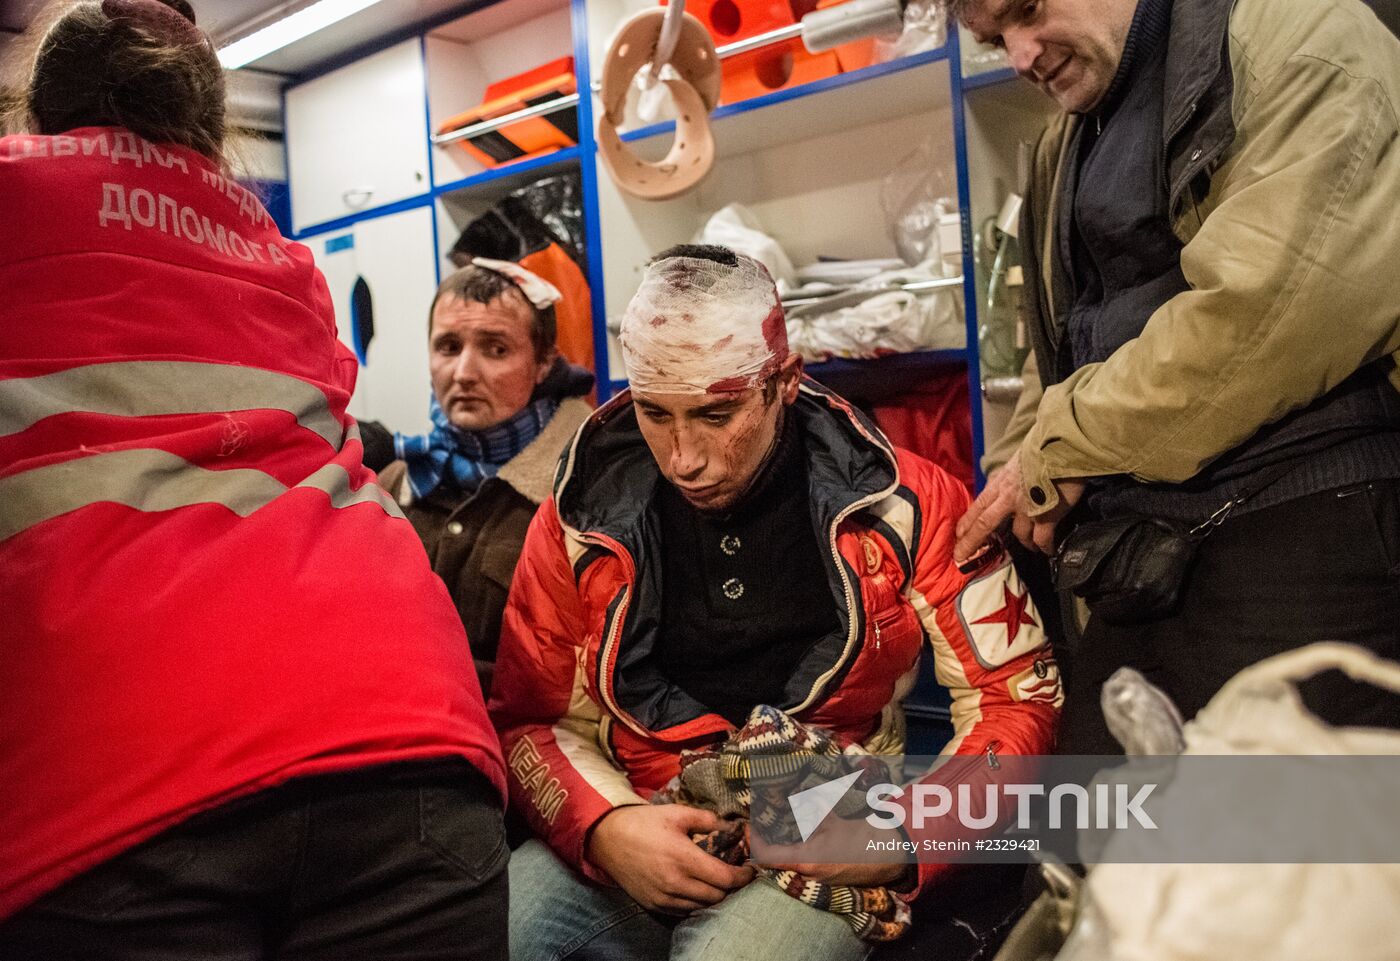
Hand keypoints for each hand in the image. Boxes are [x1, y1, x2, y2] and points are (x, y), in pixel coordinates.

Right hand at [586, 805, 753, 914]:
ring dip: (714, 896)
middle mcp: (676, 883)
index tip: (750, 870)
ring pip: (702, 906)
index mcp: (684, 859)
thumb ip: (707, 819)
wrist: (608, 839)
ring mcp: (664, 898)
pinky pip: (684, 911)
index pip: (725, 879)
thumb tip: (731, 826)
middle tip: (736, 875)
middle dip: (731, 887)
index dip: (743, 876)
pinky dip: (695, 903)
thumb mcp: (676, 813)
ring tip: (718, 883)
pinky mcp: (654, 905)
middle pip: (717, 896)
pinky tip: (697, 890)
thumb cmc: (644, 823)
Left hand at [755, 816, 906, 886]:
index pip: (767, 856)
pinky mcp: (823, 879)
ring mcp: (815, 881)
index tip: (749, 826)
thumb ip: (811, 808)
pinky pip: (798, 868)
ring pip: (785, 866)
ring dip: (776, 850)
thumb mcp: (832, 820)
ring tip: (770, 830)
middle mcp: (807, 875)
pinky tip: (790, 839)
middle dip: (763, 845)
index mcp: (807, 861)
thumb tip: (795, 793)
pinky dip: (790, 854)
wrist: (888, 855)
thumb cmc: (860, 837)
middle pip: (773, 864)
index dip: (754, 842)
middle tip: (757, 825)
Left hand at [957, 452, 1086, 557]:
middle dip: (971, 543)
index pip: (978, 505)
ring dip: (1024, 544)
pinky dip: (1044, 546)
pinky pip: (1042, 538)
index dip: (966, 523)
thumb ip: (1009, 477)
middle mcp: (1008, 497)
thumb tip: (1006, 483)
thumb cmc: (1042, 449)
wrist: (1062, 447)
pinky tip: (1047, 550)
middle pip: (984, 524)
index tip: (957, 535)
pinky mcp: (1047, 515)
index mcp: (1000, 482)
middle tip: (961, 557)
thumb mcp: (1016, 461)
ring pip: (1019, 535)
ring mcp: (1026, 508)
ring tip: (1030, 548)